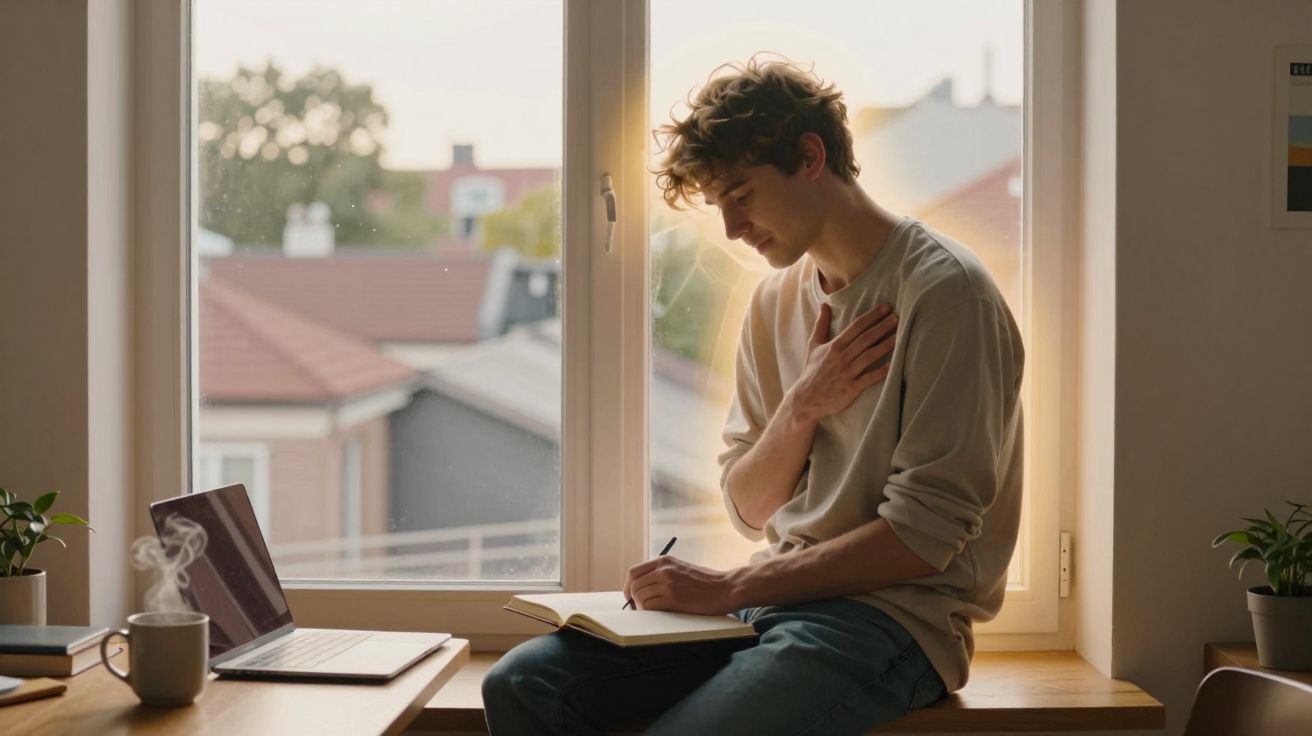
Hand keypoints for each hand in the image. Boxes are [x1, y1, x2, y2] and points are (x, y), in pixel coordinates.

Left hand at [622, 556, 740, 614]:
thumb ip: (662, 573)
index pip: (634, 571)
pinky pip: (649, 606)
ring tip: (653, 610)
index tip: (630, 596)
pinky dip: (649, 612)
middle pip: (634, 585)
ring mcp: (668, 583)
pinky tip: (659, 612)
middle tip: (641, 608)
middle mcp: (663, 569)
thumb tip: (642, 588)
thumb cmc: (706, 582)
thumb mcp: (680, 569)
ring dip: (642, 607)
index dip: (628, 586)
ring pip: (639, 596)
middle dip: (634, 599)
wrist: (725, 588)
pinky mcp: (673, 598)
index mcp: (664, 561)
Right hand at [788, 302, 897, 421]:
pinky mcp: (852, 388)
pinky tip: (893, 364)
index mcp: (834, 345)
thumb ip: (821, 324)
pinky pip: (870, 377)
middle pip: (866, 338)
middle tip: (897, 318)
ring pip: (870, 355)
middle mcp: (842, 357)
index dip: (872, 316)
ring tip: (899, 336)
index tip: (885, 308)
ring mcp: (847, 372)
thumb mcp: (813, 345)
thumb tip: (824, 304)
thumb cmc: (812, 371)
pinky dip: (881, 371)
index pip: (856, 326)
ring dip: (885, 345)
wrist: (806, 399)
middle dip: (882, 327)